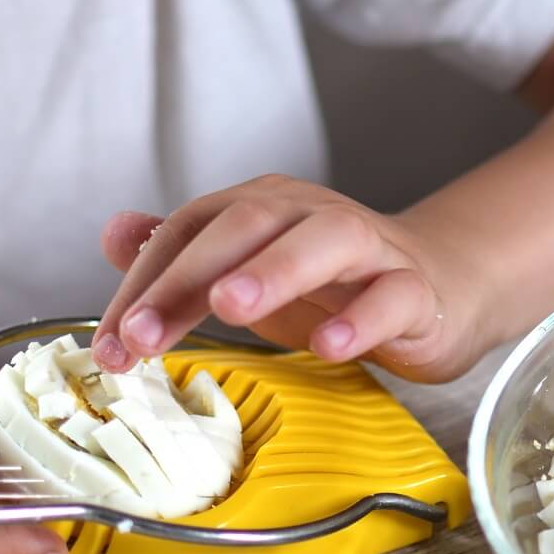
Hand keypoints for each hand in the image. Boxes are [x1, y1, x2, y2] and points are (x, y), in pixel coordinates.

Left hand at [91, 176, 483, 381]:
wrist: (440, 288)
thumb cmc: (334, 284)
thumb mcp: (247, 270)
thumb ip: (182, 254)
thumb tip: (113, 233)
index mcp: (262, 207)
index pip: (190, 231)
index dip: (145, 283)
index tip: (113, 343)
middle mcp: (310, 215)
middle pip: (246, 225)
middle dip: (188, 279)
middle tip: (144, 334)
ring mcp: (369, 249)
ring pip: (323, 242)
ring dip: (273, 271)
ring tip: (230, 308)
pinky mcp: (416, 290)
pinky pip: (391, 296)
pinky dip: (361, 318)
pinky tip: (329, 345)